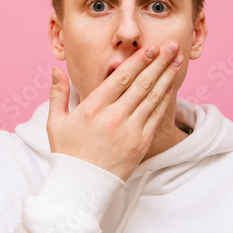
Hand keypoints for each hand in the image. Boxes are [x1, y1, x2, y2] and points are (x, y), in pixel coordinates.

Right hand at [47, 40, 183, 181]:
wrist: (81, 187)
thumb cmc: (67, 153)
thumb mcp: (55, 122)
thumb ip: (58, 93)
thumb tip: (56, 70)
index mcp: (93, 108)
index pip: (121, 77)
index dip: (138, 60)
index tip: (150, 47)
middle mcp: (114, 117)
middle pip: (141, 83)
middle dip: (158, 62)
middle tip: (171, 46)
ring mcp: (130, 130)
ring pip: (152, 97)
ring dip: (166, 76)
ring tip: (176, 60)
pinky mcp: (141, 144)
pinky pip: (156, 116)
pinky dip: (165, 99)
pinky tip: (170, 86)